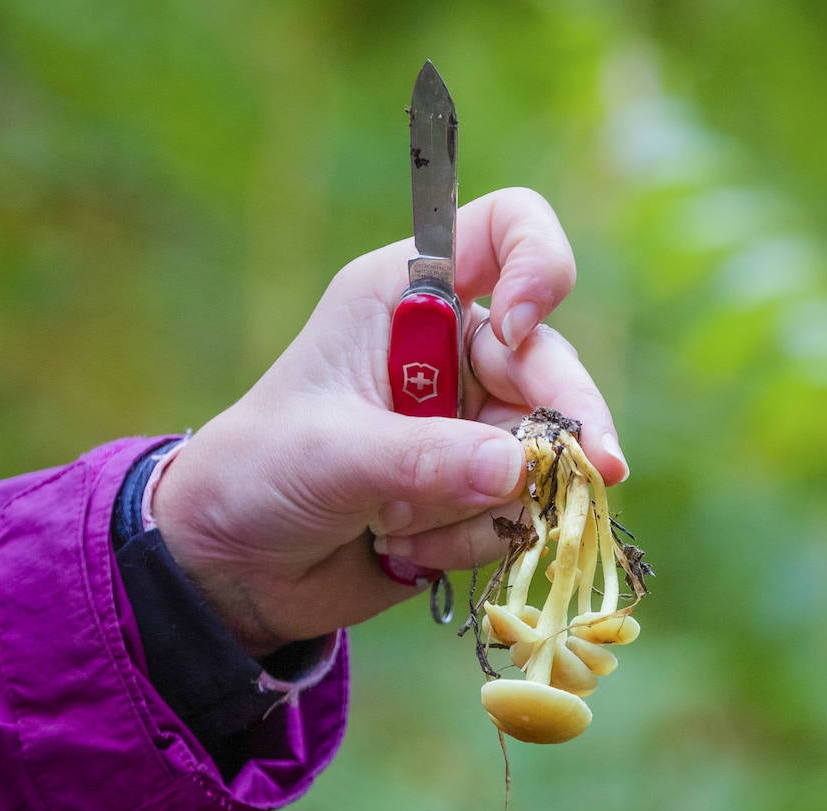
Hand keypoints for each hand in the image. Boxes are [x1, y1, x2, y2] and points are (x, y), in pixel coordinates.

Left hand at [152, 188, 628, 656]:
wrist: (233, 562)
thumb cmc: (259, 472)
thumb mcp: (332, 454)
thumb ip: (424, 459)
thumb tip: (520, 469)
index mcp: (407, 297)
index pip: (506, 232)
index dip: (536, 266)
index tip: (521, 328)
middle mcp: (451, 349)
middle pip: (550, 360)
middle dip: (564, 423)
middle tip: (593, 472)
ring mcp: (469, 422)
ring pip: (543, 449)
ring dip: (486, 503)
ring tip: (399, 527)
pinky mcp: (476, 488)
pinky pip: (519, 509)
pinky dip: (472, 538)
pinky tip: (403, 546)